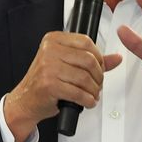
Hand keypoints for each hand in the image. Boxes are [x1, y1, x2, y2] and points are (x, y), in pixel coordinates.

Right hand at [4, 31, 122, 139]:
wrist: (25, 100)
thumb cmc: (45, 82)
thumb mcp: (66, 64)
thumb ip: (91, 60)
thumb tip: (116, 58)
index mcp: (54, 40)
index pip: (86, 42)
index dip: (99, 57)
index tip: (99, 68)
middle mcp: (50, 51)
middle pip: (88, 60)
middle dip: (98, 76)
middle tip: (97, 84)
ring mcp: (48, 67)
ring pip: (84, 77)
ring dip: (94, 90)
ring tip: (92, 94)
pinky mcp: (49, 85)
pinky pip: (78, 92)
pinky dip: (87, 100)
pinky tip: (87, 101)